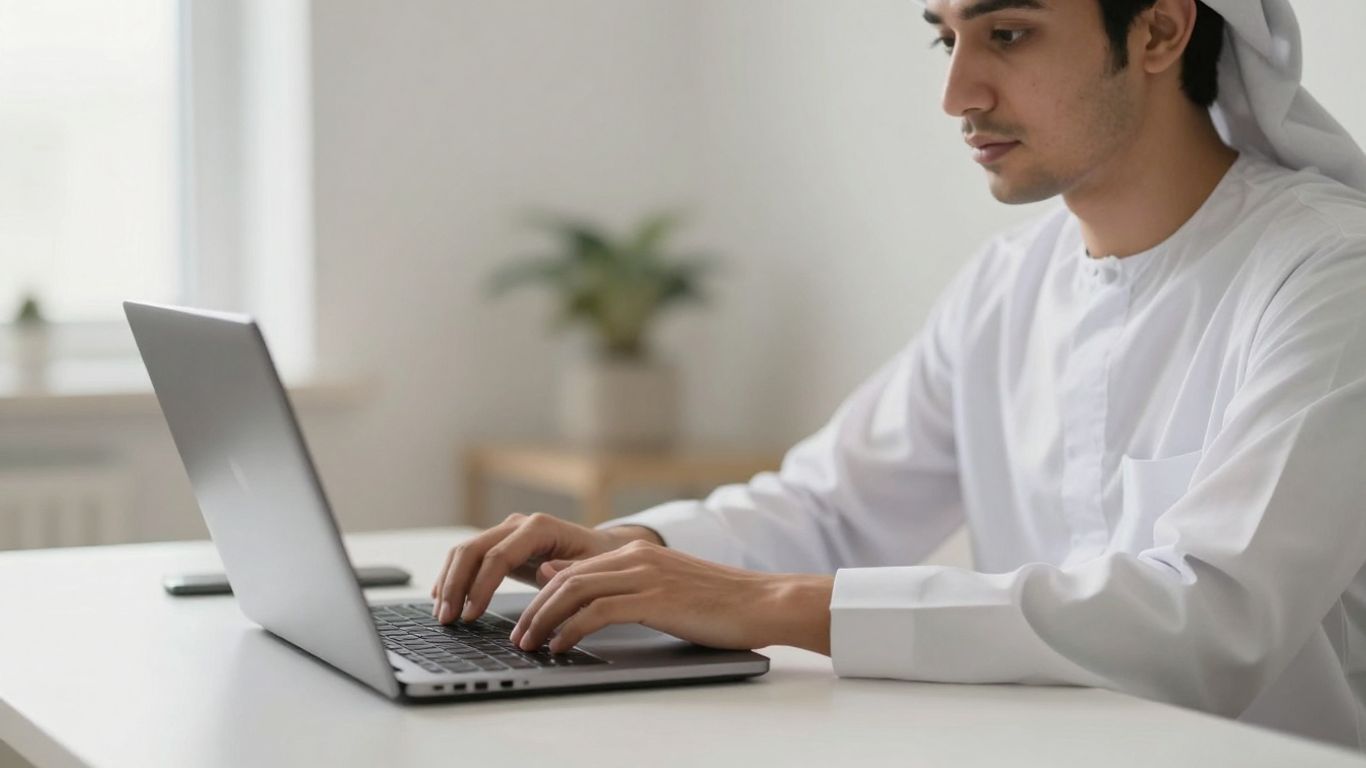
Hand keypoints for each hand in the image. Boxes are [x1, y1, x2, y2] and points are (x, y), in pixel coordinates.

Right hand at [430, 513, 659, 623]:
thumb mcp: (595, 568)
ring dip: (449, 582)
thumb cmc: (601, 561)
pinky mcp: (501, 545)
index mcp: (540, 528)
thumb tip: (543, 571)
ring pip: (465, 551)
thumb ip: (571, 571)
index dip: (481, 586)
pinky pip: (469, 557)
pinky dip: (453, 577)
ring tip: (442, 614)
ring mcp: (507, 533)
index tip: (471, 614)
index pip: (499, 555)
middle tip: (447, 619)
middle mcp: (519, 525)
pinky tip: (444, 598)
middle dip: (456, 585)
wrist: (603, 549)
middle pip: (473, 549)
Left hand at [509, 540, 834, 654]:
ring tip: (530, 644)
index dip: (542, 593)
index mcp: (638, 551)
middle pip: (565, 577)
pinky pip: (598, 611)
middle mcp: (637, 556)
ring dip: (545, 619)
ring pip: (575, 591)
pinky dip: (572, 629)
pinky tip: (561, 647)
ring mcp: (646, 574)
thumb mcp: (665, 587)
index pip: (573, 567)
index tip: (526, 618)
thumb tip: (576, 587)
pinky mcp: (655, 597)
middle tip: (518, 636)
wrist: (764, 601)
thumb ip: (624, 585)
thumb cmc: (719, 603)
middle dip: (535, 609)